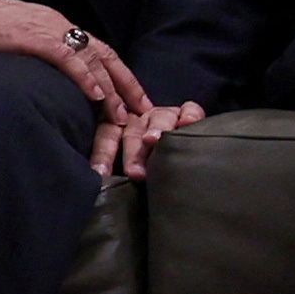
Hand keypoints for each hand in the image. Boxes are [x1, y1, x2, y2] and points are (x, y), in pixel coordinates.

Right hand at [0, 0, 147, 119]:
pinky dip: (83, 76)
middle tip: (145, 112)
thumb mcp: (17, 44)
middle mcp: (60, 27)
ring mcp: (47, 30)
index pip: (99, 53)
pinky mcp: (31, 37)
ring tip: (122, 115)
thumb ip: (39, 58)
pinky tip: (95, 95)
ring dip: (110, 89)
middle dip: (127, 86)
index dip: (121, 77)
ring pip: (91, 60)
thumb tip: (52, 84)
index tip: (136, 102)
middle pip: (105, 57)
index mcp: (58, 28)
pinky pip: (65, 57)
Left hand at [90, 101, 204, 180]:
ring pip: (159, 118)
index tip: (102, 174)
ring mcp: (165, 115)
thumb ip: (124, 173)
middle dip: (133, 152)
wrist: (193, 162)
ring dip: (157, 128)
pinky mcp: (187, 113)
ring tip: (154, 139)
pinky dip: (189, 115)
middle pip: (133, 132)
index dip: (103, 155)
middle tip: (134, 172)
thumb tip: (103, 183)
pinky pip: (189, 110)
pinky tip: (188, 123)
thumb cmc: (156, 169)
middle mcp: (141, 121)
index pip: (107, 138)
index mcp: (121, 132)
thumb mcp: (134, 170)